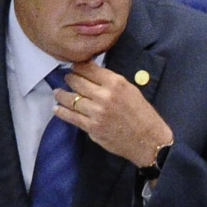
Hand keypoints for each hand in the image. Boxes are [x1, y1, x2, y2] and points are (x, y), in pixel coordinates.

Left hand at [53, 62, 173, 169]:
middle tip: (68, 79)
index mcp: (116, 83)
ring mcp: (96, 112)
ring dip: (61, 94)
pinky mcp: (92, 127)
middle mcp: (104, 96)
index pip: (88, 69)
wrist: (149, 140)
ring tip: (58, 92)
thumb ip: (111, 82)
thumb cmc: (143, 115)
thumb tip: (92, 74)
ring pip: (70, 98)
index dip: (78, 66)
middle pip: (76, 81)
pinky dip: (61, 111)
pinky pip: (71, 116)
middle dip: (69, 78)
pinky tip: (57, 108)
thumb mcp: (131, 91)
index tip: (75, 67)